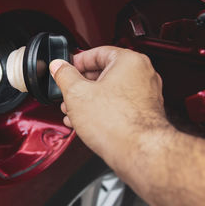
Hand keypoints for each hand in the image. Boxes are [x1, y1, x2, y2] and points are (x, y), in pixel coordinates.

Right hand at [49, 46, 167, 171]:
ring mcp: (146, 95)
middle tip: (67, 92)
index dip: (77, 61)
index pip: (98, 52)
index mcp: (129, 62)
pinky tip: (85, 121)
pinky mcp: (144, 113)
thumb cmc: (116, 123)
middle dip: (80, 85)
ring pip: (110, 91)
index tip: (66, 69)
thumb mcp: (76, 93)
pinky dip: (101, 110)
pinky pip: (118, 105)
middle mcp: (142, 75)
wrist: (138, 152)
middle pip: (104, 72)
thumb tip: (58, 66)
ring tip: (72, 111)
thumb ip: (64, 75)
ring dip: (88, 100)